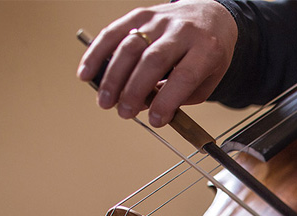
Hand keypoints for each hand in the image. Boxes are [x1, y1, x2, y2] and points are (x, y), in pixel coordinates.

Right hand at [77, 0, 236, 126]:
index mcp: (206, 48)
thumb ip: (179, 96)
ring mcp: (160, 20)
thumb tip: (144, 107)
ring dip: (113, 77)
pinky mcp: (140, 14)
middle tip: (124, 113)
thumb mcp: (207, 79)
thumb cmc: (207, 53)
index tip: (155, 120)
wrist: (210, 15)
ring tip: (105, 101)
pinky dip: (96, 54)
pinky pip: (113, 32)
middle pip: (153, 60)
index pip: (184, 76)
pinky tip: (86, 73)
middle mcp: (183, 30)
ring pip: (130, 46)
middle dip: (134, 91)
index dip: (166, 101)